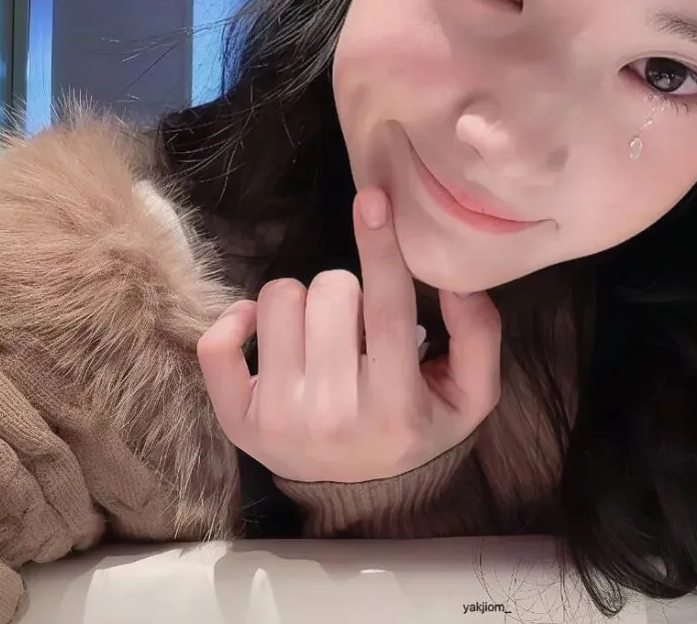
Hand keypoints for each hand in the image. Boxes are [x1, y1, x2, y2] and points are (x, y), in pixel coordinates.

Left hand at [197, 188, 502, 483]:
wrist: (367, 496)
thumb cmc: (419, 425)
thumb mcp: (471, 393)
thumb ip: (477, 335)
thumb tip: (456, 279)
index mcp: (396, 407)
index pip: (388, 310)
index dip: (381, 249)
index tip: (373, 200)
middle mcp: (333, 417)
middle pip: (330, 293)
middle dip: (348, 287)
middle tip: (358, 319)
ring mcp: (278, 420)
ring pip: (279, 302)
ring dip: (303, 302)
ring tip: (321, 333)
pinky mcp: (237, 421)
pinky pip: (219, 345)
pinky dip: (239, 320)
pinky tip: (267, 330)